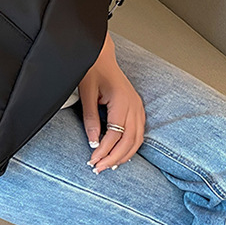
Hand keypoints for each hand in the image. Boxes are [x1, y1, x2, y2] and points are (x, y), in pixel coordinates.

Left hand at [78, 32, 144, 173]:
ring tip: (110, 166)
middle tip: (99, 169)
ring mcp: (138, 107)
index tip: (92, 161)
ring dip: (124, 155)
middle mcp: (134, 106)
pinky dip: (131, 146)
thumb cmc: (92, 70)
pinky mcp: (137, 108)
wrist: (100, 55)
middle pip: (129, 141)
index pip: (114, 135)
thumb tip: (93, 143)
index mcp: (121, 101)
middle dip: (114, 158)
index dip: (104, 150)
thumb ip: (91, 118)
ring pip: (137, 139)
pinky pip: (139, 133)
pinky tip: (121, 154)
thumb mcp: (87, 93)